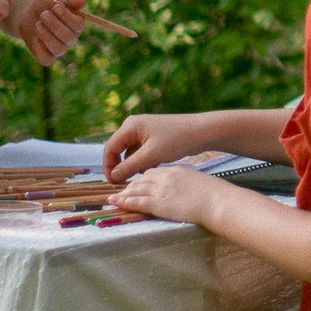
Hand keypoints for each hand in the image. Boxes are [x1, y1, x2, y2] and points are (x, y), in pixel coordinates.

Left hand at [9, 0, 85, 63]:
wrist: (28, 13)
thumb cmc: (46, 4)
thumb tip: (83, 3)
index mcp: (76, 24)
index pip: (78, 25)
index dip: (67, 17)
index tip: (56, 6)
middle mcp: (70, 38)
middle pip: (69, 38)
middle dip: (55, 26)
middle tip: (44, 14)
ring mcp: (59, 49)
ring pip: (58, 49)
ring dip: (47, 36)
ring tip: (37, 24)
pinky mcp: (46, 56)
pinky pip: (45, 59)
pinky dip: (39, 49)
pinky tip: (34, 37)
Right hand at [104, 112, 225, 179]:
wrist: (202, 132)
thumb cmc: (176, 140)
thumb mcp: (151, 156)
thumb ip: (129, 166)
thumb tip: (113, 176)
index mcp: (130, 126)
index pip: (110, 148)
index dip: (108, 166)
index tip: (113, 183)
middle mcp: (134, 126)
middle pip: (118, 150)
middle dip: (120, 167)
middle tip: (123, 183)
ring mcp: (144, 131)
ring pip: (130, 152)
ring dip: (132, 166)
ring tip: (139, 178)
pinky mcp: (154, 137)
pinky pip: (141, 152)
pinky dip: (142, 162)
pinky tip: (150, 170)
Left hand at [111, 165, 229, 227]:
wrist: (217, 201)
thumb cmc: (215, 194)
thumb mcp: (200, 183)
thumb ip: (189, 184)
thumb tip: (189, 190)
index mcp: (176, 171)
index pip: (154, 172)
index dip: (143, 178)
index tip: (137, 183)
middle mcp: (165, 178)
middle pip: (142, 180)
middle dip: (130, 185)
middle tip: (121, 191)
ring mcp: (160, 190)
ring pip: (136, 189)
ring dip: (123, 193)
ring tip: (113, 197)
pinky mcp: (158, 203)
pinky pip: (137, 201)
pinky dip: (124, 201)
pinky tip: (115, 202)